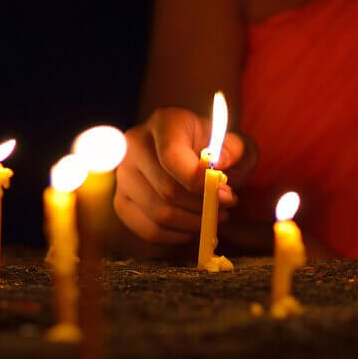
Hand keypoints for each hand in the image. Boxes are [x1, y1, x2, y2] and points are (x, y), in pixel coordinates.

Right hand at [115, 107, 255, 243]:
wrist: (195, 154)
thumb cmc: (217, 150)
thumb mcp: (236, 143)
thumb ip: (234, 150)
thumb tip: (218, 165)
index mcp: (164, 122)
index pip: (172, 158)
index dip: (201, 183)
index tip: (226, 195)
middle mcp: (134, 145)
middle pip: (167, 191)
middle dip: (202, 207)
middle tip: (223, 209)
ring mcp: (123, 174)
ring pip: (159, 214)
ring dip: (192, 224)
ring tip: (212, 217)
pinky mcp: (121, 201)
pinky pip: (148, 230)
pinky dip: (175, 236)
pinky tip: (191, 227)